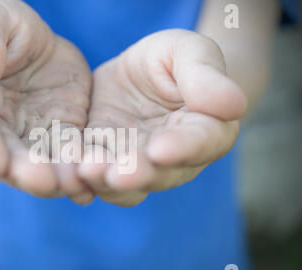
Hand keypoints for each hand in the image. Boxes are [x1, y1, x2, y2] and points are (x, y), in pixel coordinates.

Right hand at [0, 0, 92, 203]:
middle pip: (8, 155)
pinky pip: (71, 156)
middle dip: (25, 171)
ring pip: (42, 164)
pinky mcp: (60, 135)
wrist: (27, 42)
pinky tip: (93, 186)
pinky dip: (81, 173)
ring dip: (57, 178)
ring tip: (75, 186)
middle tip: (43, 181)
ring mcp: (29, 136)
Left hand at [79, 29, 246, 205]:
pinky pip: (94, 176)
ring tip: (87, 171)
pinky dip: (81, 179)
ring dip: (106, 182)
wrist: (140, 74)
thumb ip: (206, 76)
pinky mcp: (105, 161)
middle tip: (118, 173)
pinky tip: (67, 173)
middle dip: (138, 174)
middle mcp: (173, 159)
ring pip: (124, 185)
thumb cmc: (173, 60)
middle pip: (160, 174)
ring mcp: (137, 165)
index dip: (183, 148)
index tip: (162, 149)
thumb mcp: (189, 53)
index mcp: (204, 130)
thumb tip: (233, 104)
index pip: (200, 143)